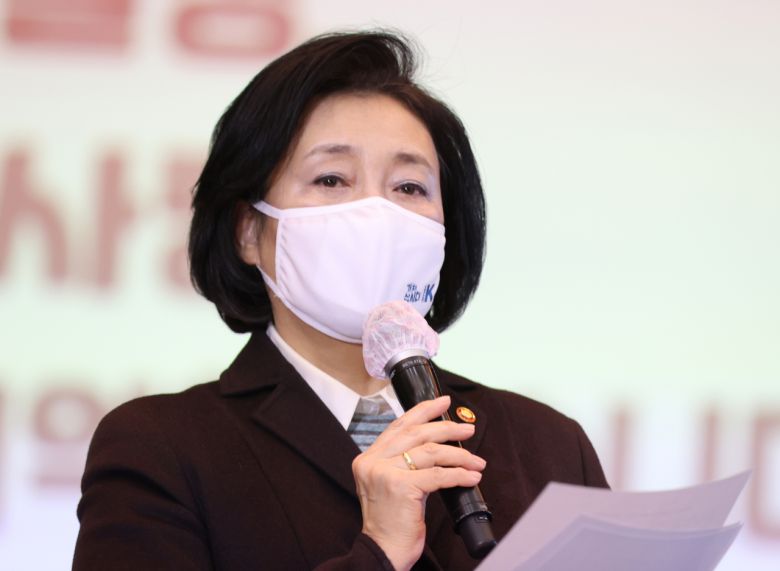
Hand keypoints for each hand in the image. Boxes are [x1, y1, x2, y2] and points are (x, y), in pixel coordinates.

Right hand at [351, 396, 485, 570]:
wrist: (383, 551)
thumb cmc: (390, 522)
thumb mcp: (389, 484)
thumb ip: (403, 462)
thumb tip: (437, 443)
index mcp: (368, 457)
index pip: (399, 426)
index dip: (423, 411)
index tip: (443, 402)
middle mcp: (373, 461)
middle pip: (417, 433)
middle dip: (447, 428)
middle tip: (468, 430)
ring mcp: (385, 473)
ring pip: (431, 452)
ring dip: (459, 455)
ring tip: (477, 461)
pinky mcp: (402, 487)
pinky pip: (439, 475)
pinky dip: (459, 474)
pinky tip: (471, 476)